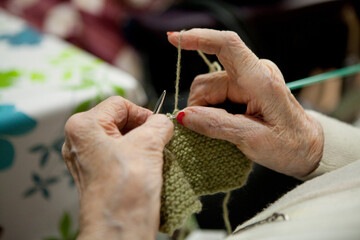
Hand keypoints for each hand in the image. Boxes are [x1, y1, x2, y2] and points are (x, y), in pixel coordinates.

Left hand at [62, 96, 173, 239]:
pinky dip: (136, 157)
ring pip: (121, 139)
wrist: (120, 229)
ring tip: (153, 157)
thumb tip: (163, 122)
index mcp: (83, 126)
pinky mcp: (97, 174)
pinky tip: (146, 167)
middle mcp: (79, 141)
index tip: (157, 125)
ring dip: (141, 144)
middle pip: (118, 121)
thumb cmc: (124, 190)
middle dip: (142, 130)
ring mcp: (87, 159)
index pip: (120, 104)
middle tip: (158, 141)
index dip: (143, 112)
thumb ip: (159, 123)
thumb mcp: (149, 144)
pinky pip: (119, 155)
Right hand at [168, 29, 323, 177]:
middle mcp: (254, 73)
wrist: (307, 148)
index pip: (227, 45)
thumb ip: (217, 125)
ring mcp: (248, 80)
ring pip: (208, 90)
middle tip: (207, 131)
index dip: (199, 38)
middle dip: (199, 106)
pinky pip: (216, 95)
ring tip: (223, 130)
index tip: (174, 40)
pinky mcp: (244, 88)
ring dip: (206, 111)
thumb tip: (185, 115)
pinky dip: (212, 110)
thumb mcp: (252, 140)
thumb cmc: (289, 144)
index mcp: (260, 80)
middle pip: (207, 81)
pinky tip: (224, 124)